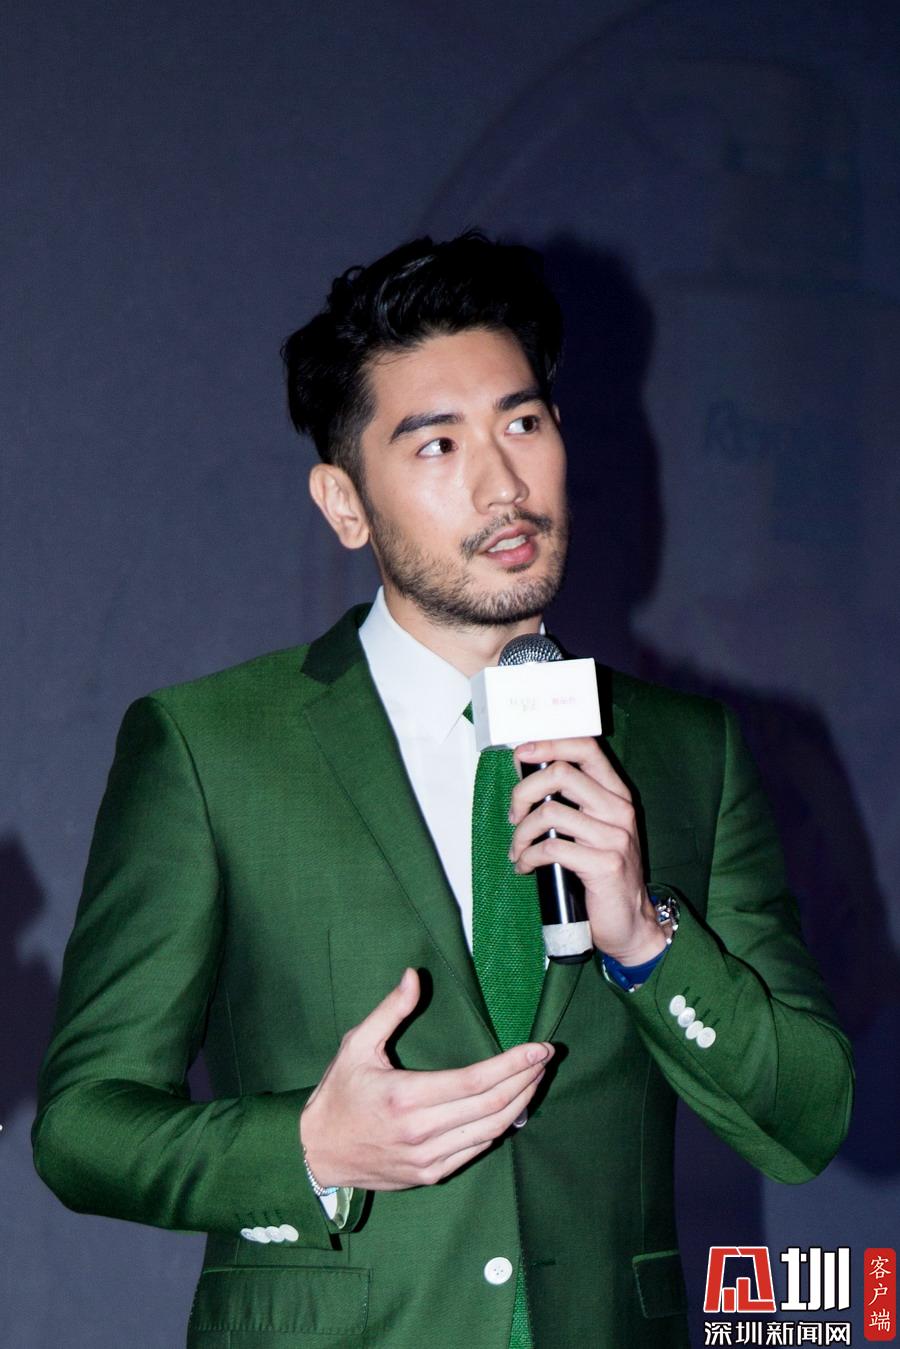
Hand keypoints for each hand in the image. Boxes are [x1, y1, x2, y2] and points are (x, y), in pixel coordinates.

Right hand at [299, 968, 553, 1190]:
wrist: (318, 1151)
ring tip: (536, 1078)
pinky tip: (511, 1108)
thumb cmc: (338, 1093)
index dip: (513, 1064)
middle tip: (546, 1058)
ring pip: (491, 1131)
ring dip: (520, 1104)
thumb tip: (413, 976)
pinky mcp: (430, 1174)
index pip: (475, 1081)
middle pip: (491, 1106)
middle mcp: (421, 1132)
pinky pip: (476, 1149)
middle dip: (525, 1080)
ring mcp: (428, 1158)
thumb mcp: (357, 1045)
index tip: (539, 1048)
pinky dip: (499, 1127)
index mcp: (406, 1097)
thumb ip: (390, 1010)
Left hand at [508, 737, 666, 965]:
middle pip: (561, 773)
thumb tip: (527, 771)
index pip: (586, 748)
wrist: (630, 923)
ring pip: (550, 812)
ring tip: (517, 850)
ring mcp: (615, 837)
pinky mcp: (605, 864)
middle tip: (513, 816)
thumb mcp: (591, 829)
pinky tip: (525, 867)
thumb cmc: (603, 874)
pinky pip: (551, 849)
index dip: (549, 743)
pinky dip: (528, 857)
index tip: (522, 754)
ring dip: (521, 833)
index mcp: (616, 794)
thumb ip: (568, 801)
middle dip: (523, 792)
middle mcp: (619, 810)